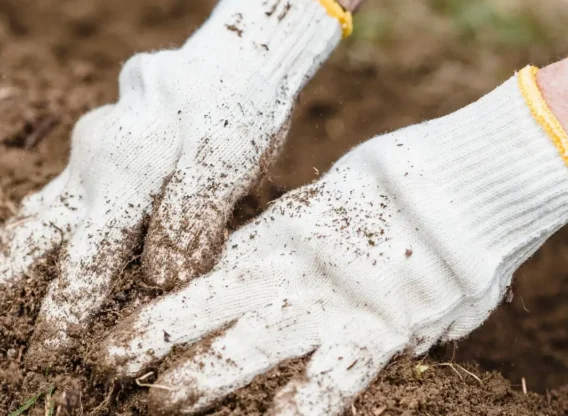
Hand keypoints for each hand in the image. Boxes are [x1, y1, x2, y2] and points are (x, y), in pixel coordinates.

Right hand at [0, 0, 350, 363]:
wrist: (232, 59)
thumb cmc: (238, 110)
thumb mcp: (230, 157)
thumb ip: (193, 214)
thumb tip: (160, 278)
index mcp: (122, 170)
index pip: (86, 258)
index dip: (65, 312)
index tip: (46, 356)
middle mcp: (90, 166)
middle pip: (30, 236)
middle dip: (1, 291)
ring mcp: (84, 160)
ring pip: (28, 217)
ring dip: (0, 265)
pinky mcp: (91, 159)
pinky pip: (46, 202)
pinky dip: (24, 237)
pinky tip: (10, 263)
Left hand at [98, 67, 567, 414]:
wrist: (471, 176)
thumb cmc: (413, 183)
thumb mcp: (340, 202)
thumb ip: (309, 238)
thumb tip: (291, 254)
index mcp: (276, 238)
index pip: (200, 275)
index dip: (157, 302)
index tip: (112, 322)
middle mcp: (287, 273)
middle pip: (200, 312)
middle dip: (148, 341)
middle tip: (96, 366)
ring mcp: (324, 306)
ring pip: (242, 350)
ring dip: (194, 381)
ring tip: (149, 404)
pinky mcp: (372, 335)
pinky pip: (324, 387)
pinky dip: (293, 414)